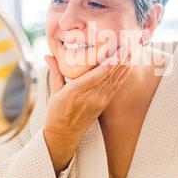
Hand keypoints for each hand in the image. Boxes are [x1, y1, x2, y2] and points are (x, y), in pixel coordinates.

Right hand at [43, 46, 131, 174]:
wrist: (65, 133)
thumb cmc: (57, 111)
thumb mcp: (54, 92)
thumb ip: (54, 71)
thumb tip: (47, 55)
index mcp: (74, 91)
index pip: (93, 77)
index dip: (105, 67)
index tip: (114, 55)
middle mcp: (88, 96)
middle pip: (106, 76)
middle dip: (118, 60)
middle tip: (127, 45)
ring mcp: (98, 101)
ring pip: (113, 80)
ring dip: (123, 65)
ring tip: (130, 51)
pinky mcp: (103, 104)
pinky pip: (115, 88)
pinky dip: (123, 76)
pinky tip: (129, 66)